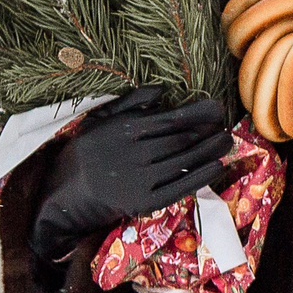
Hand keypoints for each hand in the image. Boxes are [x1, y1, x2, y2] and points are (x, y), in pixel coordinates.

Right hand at [29, 87, 231, 274]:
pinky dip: (201, 176)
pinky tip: (217, 166)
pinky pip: (179, 187)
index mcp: (124, 130)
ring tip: (227, 141)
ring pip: (184, 161)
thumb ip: (130, 102)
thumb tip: (161, 90)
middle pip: (182, 140)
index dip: (198, 113)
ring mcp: (140, 179)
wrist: (65, 193)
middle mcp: (134, 153)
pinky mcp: (144, 201)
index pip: (171, 119)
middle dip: (208, 130)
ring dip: (211, 150)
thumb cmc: (85, 152)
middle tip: (226, 125)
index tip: (216, 108)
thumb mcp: (99, 119)